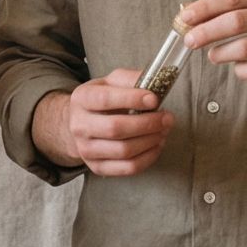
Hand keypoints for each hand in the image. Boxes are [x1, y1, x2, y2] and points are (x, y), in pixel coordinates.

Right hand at [39, 67, 173, 175]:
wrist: (82, 124)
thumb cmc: (102, 101)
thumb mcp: (111, 82)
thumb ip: (131, 79)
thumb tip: (155, 82)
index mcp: (82, 99)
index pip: (105, 99)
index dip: (132, 99)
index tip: (154, 99)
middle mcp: (79, 125)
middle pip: (116, 128)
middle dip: (148, 123)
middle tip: (167, 118)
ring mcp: (86, 149)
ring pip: (124, 150)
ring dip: (151, 140)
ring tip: (163, 130)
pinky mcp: (97, 167)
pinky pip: (128, 168)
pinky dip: (148, 157)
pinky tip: (156, 145)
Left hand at [179, 0, 246, 85]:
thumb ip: (238, 5)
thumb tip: (191, 9)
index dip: (204, 8)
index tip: (184, 17)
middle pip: (235, 21)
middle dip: (206, 31)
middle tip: (189, 40)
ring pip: (244, 48)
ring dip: (221, 53)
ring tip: (213, 55)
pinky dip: (240, 70)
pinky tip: (238, 68)